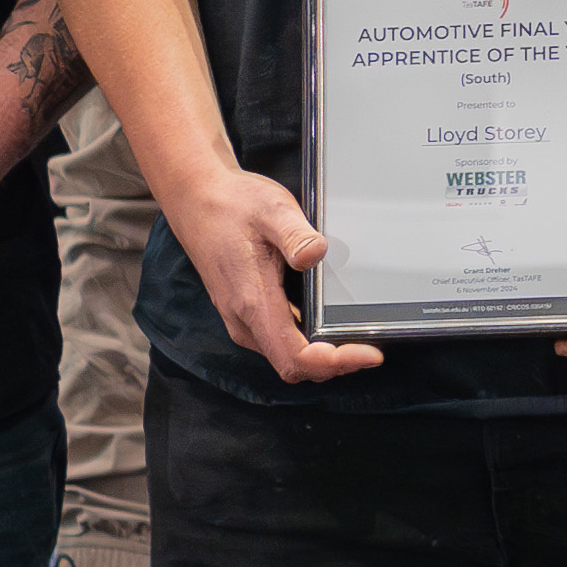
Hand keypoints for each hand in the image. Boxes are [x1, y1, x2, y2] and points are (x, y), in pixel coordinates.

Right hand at [163, 158, 375, 384]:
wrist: (195, 200)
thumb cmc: (233, 205)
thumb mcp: (272, 209)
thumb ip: (296, 234)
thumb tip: (316, 254)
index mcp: (252, 301)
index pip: (295, 357)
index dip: (335, 363)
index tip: (369, 354)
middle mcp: (244, 319)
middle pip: (293, 365)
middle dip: (335, 365)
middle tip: (371, 350)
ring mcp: (242, 319)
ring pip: (285, 357)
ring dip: (322, 358)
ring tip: (358, 341)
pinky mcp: (244, 312)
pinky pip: (278, 342)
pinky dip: (306, 344)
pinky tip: (328, 325)